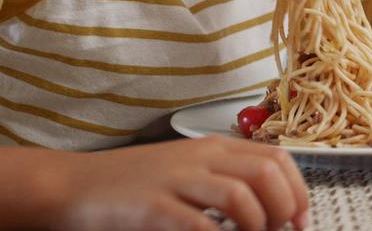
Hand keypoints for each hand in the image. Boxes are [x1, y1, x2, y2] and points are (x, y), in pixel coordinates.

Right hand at [48, 136, 307, 230]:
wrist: (71, 186)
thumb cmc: (131, 185)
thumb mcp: (185, 171)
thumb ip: (224, 179)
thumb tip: (270, 206)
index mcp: (212, 148)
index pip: (275, 158)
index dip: (298, 191)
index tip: (301, 221)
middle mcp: (199, 158)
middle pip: (265, 174)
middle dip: (283, 209)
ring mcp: (175, 181)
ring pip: (239, 196)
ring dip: (256, 225)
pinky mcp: (151, 208)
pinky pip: (199, 224)